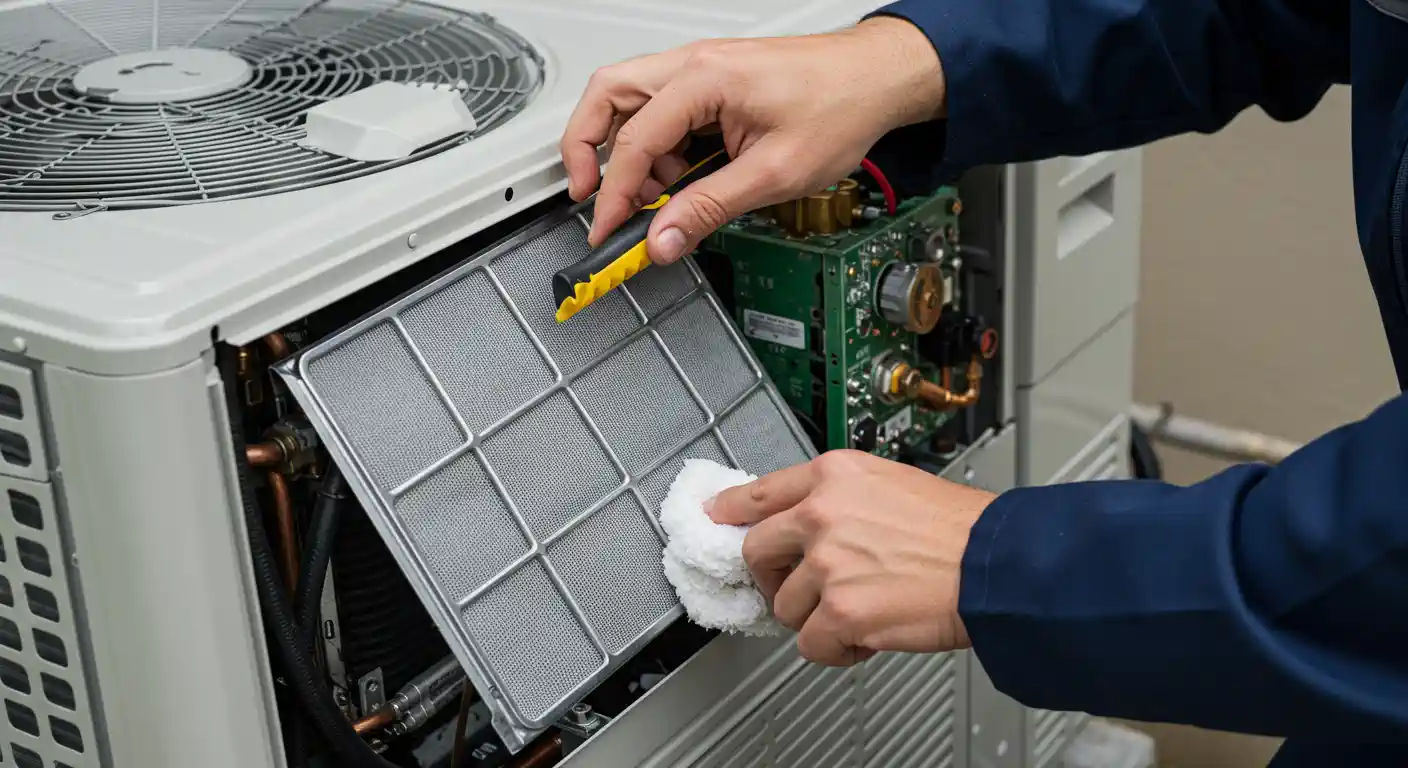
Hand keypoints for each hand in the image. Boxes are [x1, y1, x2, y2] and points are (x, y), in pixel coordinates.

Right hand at [560, 17, 945, 263]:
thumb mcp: (774, 174)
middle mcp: (694, 64)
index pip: (635, 141)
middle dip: (588, 150)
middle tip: (592, 196)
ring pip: (629, 101)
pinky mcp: (711, 82)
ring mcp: (700, 69)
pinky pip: (661, 109)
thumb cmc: (841, 107)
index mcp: (706, 79)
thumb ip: (709, 209)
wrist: (877, 79)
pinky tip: (683, 177)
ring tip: (658, 193)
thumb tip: (664, 239)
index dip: (615, 195)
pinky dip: (658, 145)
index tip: (608, 231)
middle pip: (607, 97)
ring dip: (628, 150)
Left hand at [708, 450, 992, 665]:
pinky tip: (866, 634)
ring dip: (814, 616)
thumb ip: (839, 499)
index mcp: (833, 474)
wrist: (996, 563)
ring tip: (856, 608)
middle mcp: (822, 514)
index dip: (729, 511)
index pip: (758, 492)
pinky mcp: (841, 613)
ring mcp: (828, 564)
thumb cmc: (958, 527)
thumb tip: (803, 524)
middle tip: (799, 586)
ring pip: (783, 605)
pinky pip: (811, 644)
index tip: (713, 519)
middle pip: (756, 551)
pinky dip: (836, 649)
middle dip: (772, 575)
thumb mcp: (890, 483)